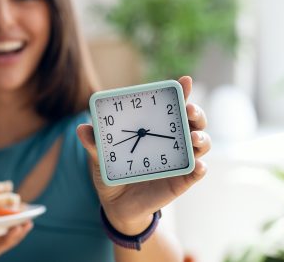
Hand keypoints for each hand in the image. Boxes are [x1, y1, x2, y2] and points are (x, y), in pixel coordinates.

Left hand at [77, 76, 210, 235]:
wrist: (116, 203)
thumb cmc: (112, 171)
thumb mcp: (100, 156)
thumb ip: (94, 142)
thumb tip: (82, 128)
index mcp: (154, 127)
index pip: (172, 106)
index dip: (182, 92)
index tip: (185, 81)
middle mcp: (172, 140)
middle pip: (194, 121)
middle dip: (196, 112)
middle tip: (188, 111)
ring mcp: (179, 160)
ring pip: (201, 144)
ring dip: (201, 138)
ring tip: (192, 138)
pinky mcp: (181, 181)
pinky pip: (196, 173)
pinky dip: (200, 168)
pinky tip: (198, 166)